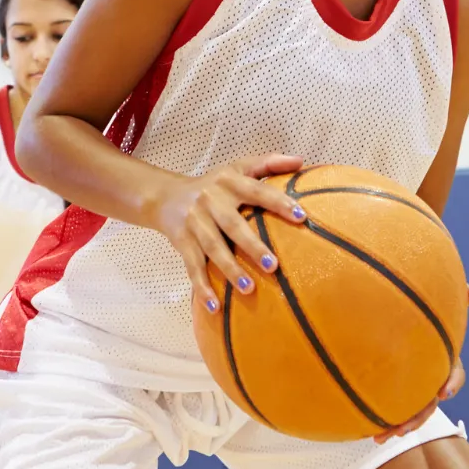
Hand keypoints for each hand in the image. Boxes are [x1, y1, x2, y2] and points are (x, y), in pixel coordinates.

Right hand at [152, 153, 306, 313]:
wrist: (165, 196)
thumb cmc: (214, 184)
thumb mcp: (237, 168)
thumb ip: (269, 163)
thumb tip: (302, 162)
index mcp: (228, 181)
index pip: (256, 190)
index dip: (278, 202)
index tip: (301, 217)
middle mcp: (210, 200)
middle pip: (232, 224)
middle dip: (252, 245)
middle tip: (274, 265)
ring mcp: (194, 222)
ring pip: (213, 248)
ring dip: (230, 269)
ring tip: (249, 289)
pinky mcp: (182, 242)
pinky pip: (192, 267)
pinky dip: (202, 287)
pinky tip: (215, 307)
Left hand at [373, 284, 468, 445]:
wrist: (390, 308)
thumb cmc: (419, 304)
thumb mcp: (435, 299)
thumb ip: (453, 295)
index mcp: (443, 355)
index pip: (455, 372)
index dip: (452, 382)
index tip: (444, 392)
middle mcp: (429, 373)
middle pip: (430, 401)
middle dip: (420, 417)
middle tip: (405, 428)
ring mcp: (410, 382)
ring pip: (410, 409)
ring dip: (399, 425)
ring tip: (382, 436)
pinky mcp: (391, 385)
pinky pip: (390, 405)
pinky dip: (381, 418)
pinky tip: (367, 429)